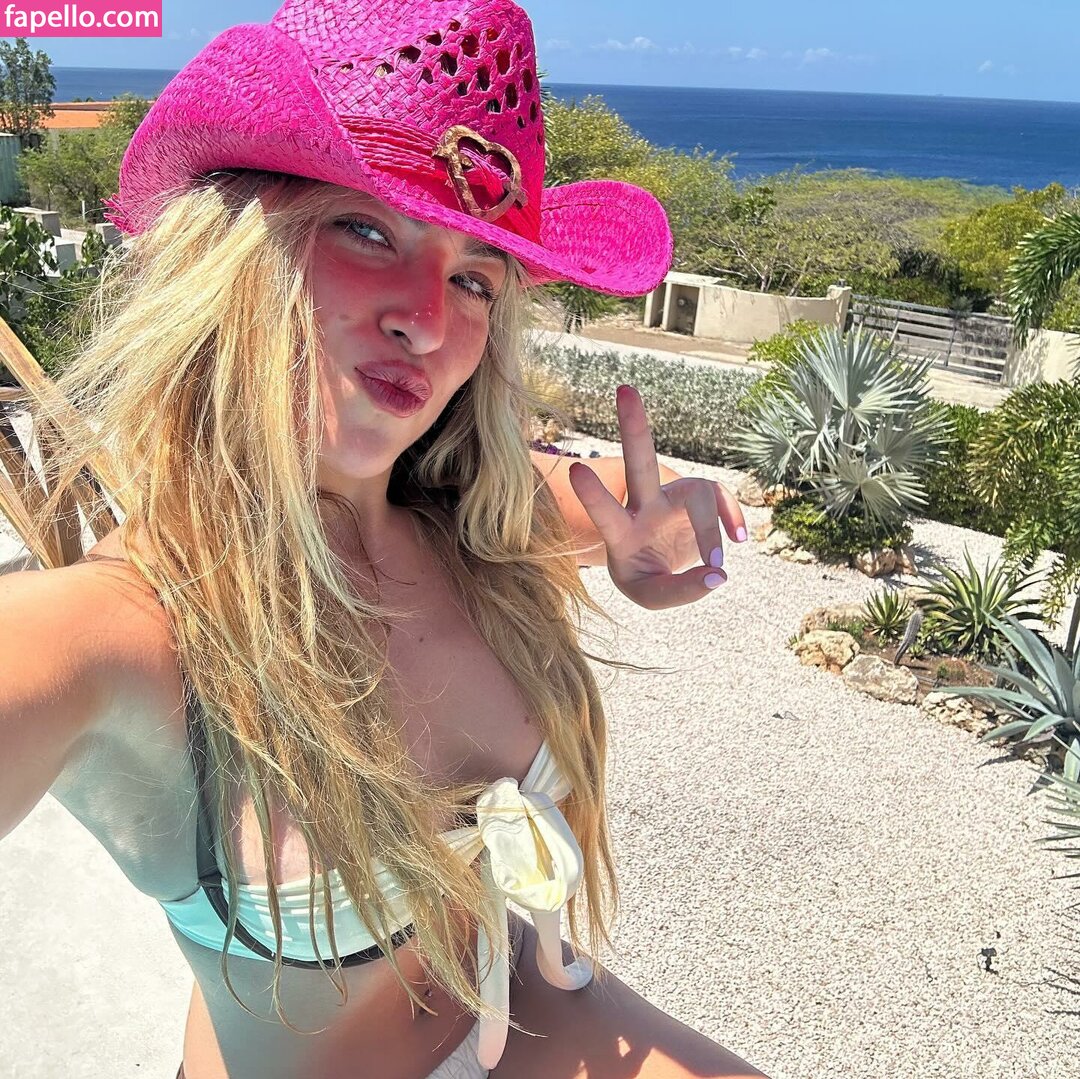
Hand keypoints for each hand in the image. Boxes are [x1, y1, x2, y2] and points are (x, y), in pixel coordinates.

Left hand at [566, 385, 747, 610]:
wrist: (662, 565)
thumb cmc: (645, 577)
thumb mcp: (651, 595)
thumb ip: (680, 592)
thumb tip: (718, 575)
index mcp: (620, 532)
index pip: (606, 513)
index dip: (594, 495)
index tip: (575, 470)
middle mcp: (643, 506)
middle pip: (639, 463)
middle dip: (634, 427)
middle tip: (624, 389)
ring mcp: (674, 498)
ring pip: (698, 491)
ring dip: (709, 528)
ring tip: (719, 562)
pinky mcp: (700, 497)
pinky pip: (722, 500)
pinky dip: (732, 519)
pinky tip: (739, 539)